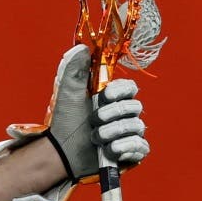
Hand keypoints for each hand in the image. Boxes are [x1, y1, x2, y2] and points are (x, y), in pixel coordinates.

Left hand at [6, 44, 148, 181]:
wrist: (61, 151)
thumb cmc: (65, 122)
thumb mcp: (68, 93)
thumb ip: (75, 70)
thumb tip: (82, 48)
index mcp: (112, 99)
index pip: (130, 88)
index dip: (120, 91)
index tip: (104, 95)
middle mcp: (124, 114)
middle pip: (134, 107)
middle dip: (111, 115)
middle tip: (93, 122)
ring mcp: (129, 133)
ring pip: (136, 127)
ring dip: (112, 133)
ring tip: (95, 139)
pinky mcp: (131, 152)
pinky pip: (141, 146)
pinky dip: (125, 147)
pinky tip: (111, 150)